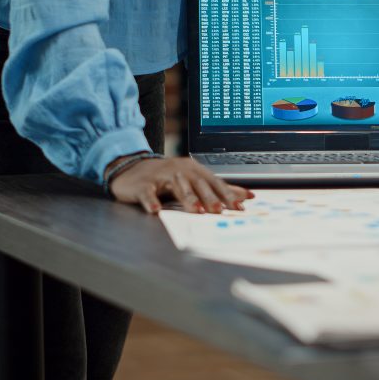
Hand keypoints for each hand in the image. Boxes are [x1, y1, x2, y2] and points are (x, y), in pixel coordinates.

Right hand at [109, 156, 252, 213]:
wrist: (132, 168)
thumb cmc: (167, 177)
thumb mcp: (195, 179)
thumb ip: (219, 188)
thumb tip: (247, 195)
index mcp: (194, 170)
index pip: (214, 182)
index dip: (228, 194)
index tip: (240, 206)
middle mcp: (180, 171)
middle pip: (198, 184)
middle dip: (210, 197)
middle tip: (220, 211)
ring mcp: (161, 176)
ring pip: (177, 187)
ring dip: (188, 199)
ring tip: (196, 211)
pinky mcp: (143, 184)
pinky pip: (148, 193)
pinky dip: (152, 201)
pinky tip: (156, 211)